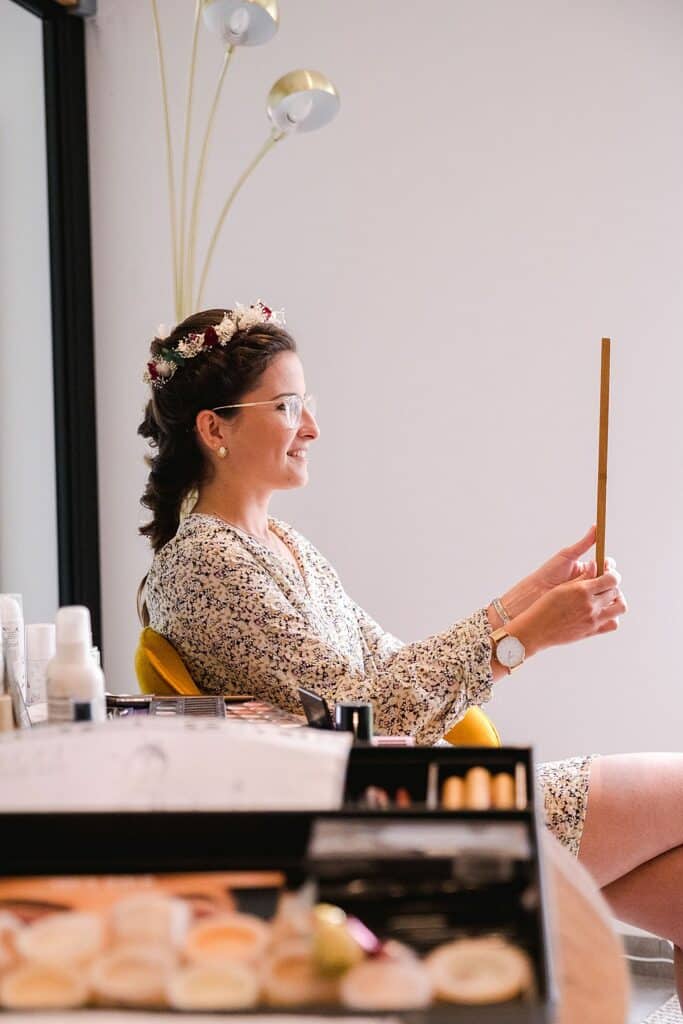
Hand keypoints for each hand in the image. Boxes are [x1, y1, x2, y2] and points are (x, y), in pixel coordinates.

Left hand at [498, 525, 616, 620]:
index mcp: (588, 569)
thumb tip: (596, 526)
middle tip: (598, 576)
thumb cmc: (548, 573)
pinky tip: (595, 600)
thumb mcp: (567, 556)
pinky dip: (603, 604)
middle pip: (611, 579)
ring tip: (591, 587)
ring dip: (605, 590)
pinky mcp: (588, 610)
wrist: (535, 593)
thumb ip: (583, 543)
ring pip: (609, 593)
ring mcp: (590, 597)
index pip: (607, 565)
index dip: (608, 565)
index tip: (604, 564)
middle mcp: (591, 583)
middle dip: (608, 577)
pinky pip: (603, 608)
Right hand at [514, 565, 627, 654]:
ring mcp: (593, 619)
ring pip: (620, 607)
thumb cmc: (545, 606)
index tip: (609, 573)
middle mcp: (590, 605)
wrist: (537, 629)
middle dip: (613, 586)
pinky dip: (613, 616)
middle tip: (606, 585)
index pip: (611, 579)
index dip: (613, 574)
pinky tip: (604, 612)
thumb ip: (582, 577)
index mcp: (582, 590)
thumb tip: (595, 565)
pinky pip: (613, 624)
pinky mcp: (592, 631)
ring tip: (609, 599)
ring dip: (618, 600)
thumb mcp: (563, 587)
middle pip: (616, 591)